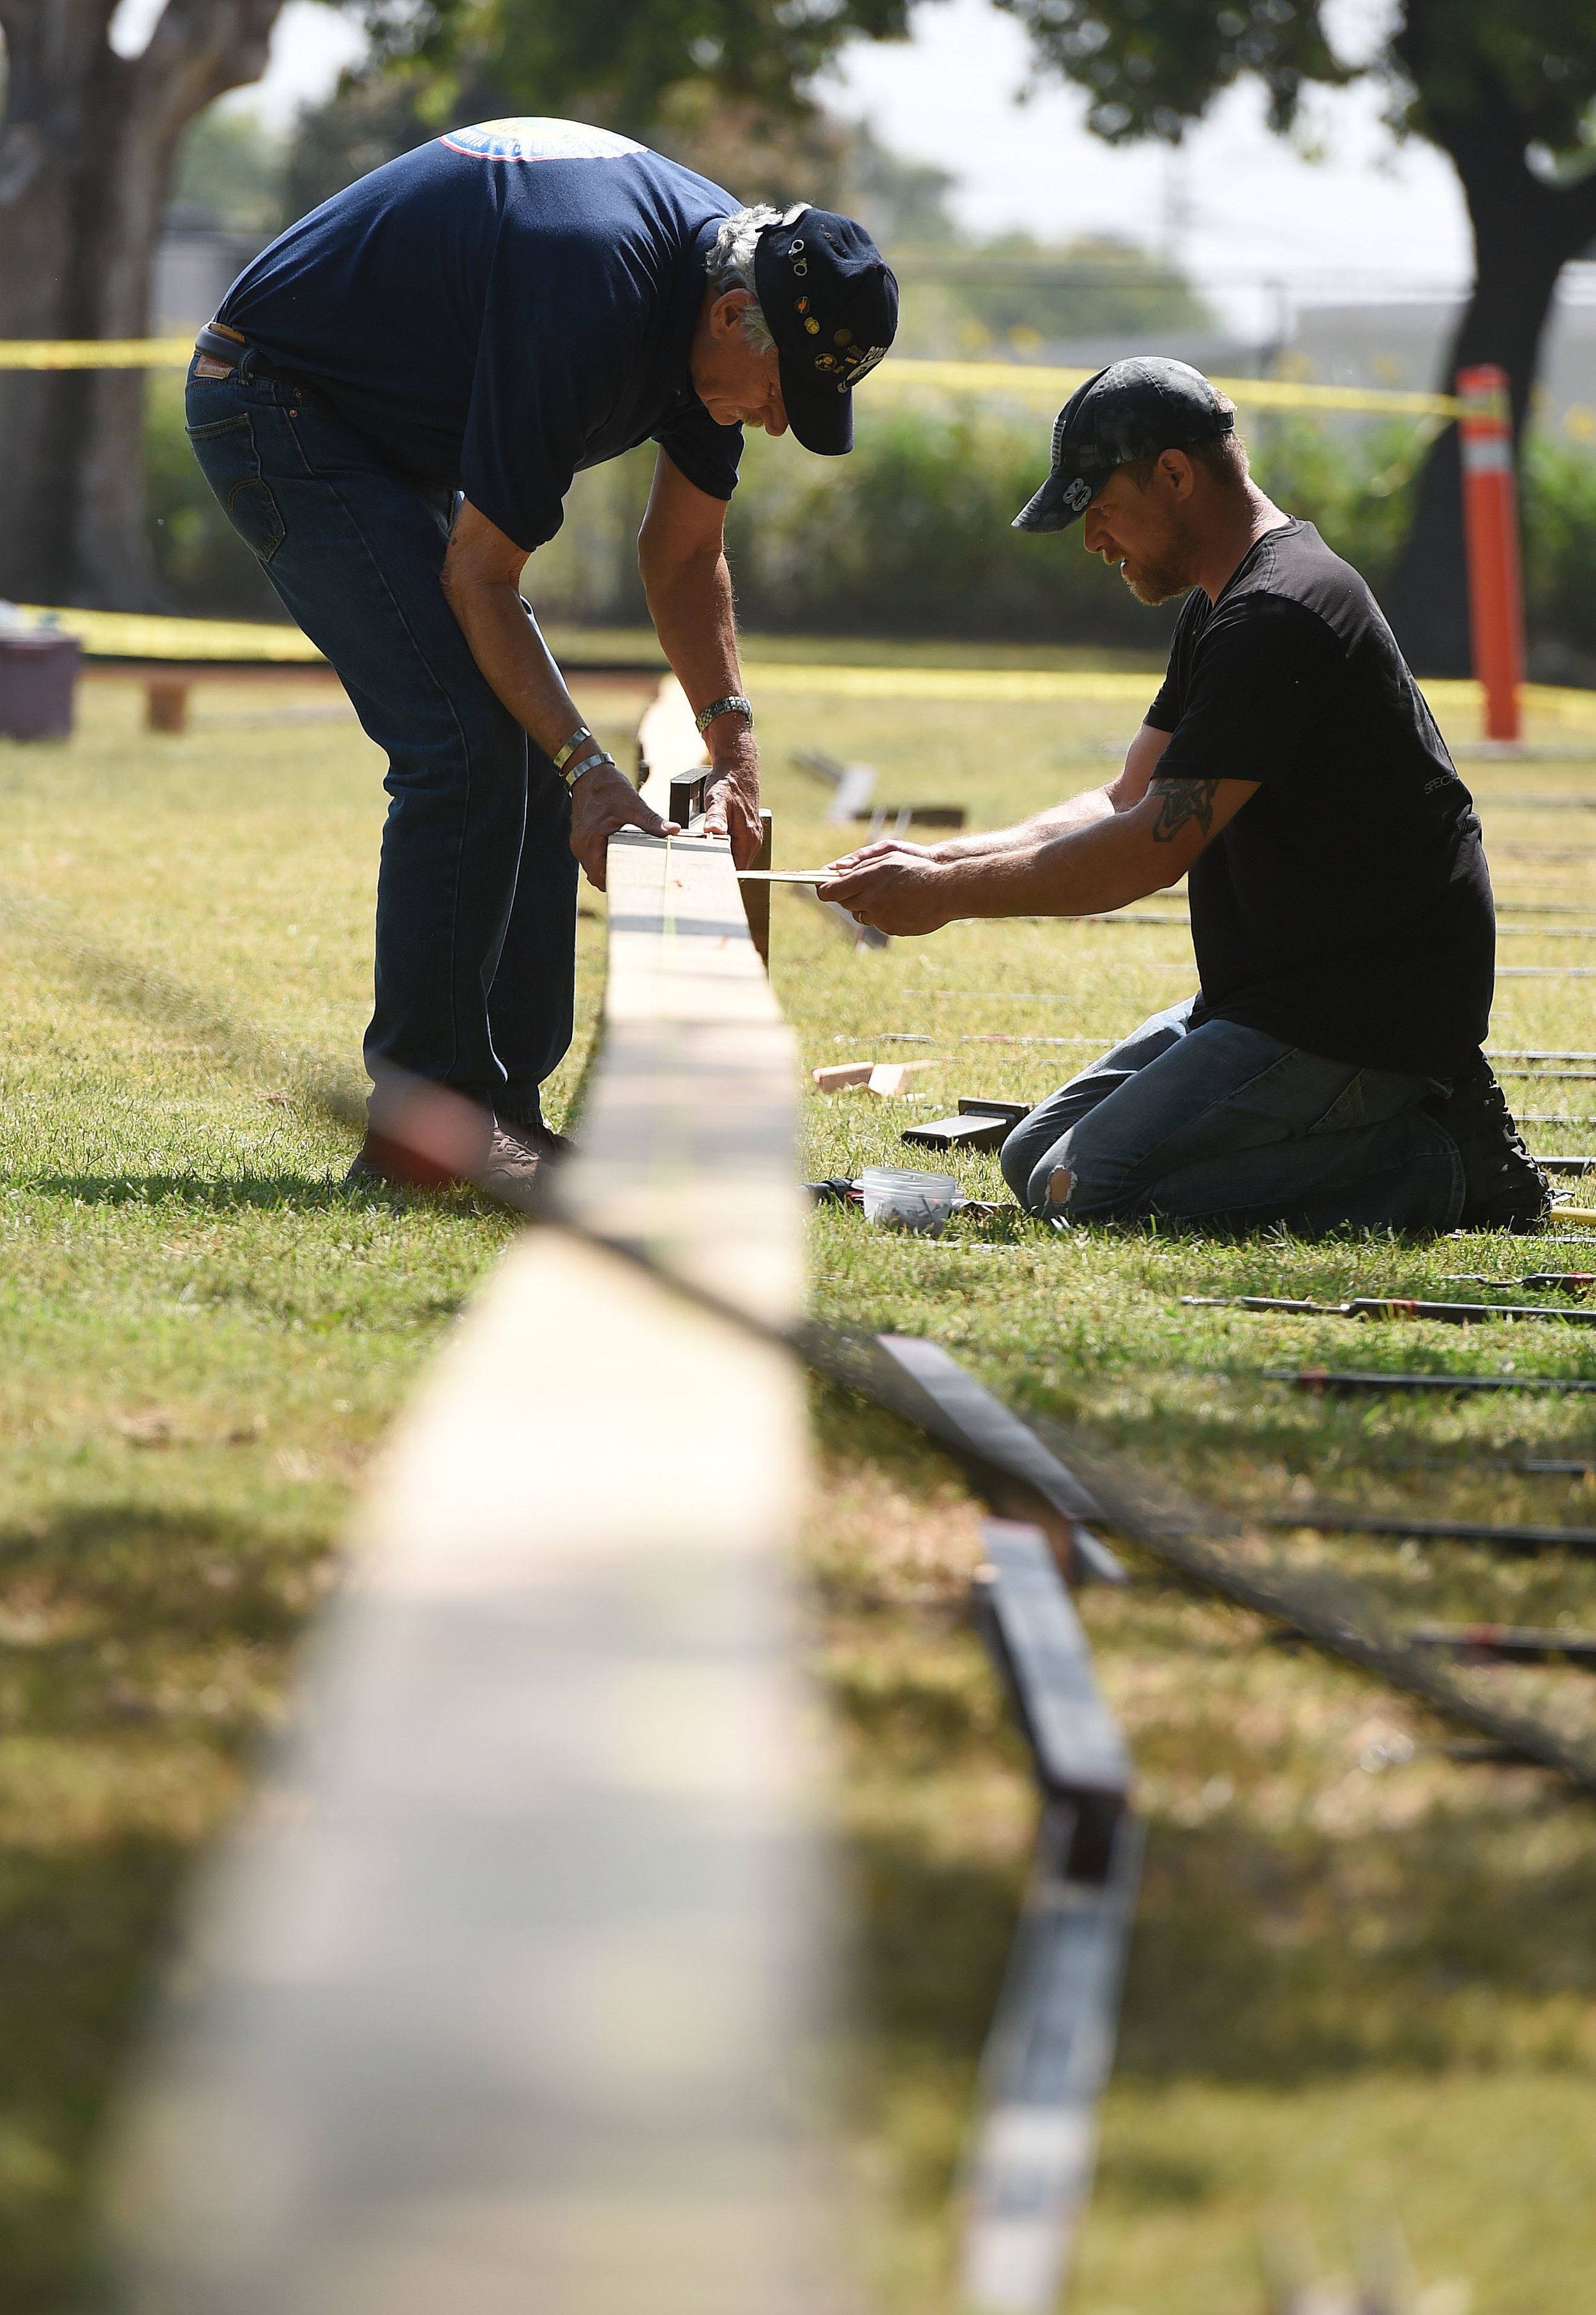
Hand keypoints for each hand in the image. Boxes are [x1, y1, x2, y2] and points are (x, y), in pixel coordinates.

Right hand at [568, 762, 676, 889]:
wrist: (589, 773)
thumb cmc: (608, 787)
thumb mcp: (633, 804)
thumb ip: (652, 821)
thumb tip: (673, 830)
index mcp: (590, 840)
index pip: (600, 875)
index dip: (617, 882)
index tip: (635, 883)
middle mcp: (580, 845)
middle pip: (597, 876)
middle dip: (615, 878)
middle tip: (638, 878)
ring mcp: (579, 843)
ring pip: (594, 868)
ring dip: (610, 869)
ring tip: (631, 868)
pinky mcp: (582, 839)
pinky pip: (593, 858)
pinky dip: (605, 860)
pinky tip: (621, 855)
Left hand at [699, 753, 762, 866]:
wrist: (738, 769)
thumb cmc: (727, 784)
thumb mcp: (717, 799)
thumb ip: (715, 817)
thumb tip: (713, 832)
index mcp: (748, 837)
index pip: (736, 868)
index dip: (720, 874)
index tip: (703, 877)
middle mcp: (754, 841)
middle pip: (736, 867)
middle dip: (719, 870)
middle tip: (698, 873)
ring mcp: (753, 838)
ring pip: (736, 859)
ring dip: (721, 861)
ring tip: (702, 864)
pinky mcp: (749, 833)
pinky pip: (737, 851)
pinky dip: (725, 852)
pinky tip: (712, 850)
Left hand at [818, 841, 963, 937]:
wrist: (948, 888)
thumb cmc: (918, 865)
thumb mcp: (889, 853)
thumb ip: (858, 861)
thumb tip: (832, 870)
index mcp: (866, 880)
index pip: (830, 891)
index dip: (825, 889)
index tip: (825, 886)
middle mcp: (870, 902)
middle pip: (844, 903)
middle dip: (850, 894)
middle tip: (867, 883)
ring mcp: (881, 918)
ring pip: (862, 914)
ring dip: (868, 905)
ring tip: (891, 892)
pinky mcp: (892, 929)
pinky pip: (879, 923)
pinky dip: (885, 914)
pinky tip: (902, 904)